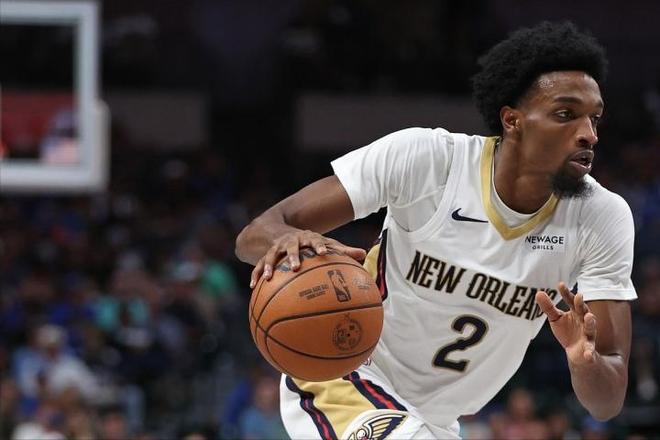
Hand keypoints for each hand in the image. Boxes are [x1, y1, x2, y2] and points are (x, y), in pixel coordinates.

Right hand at [250, 230, 366, 287]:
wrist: (281, 231)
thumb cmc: (309, 243)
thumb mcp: (325, 243)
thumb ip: (342, 250)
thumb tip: (363, 255)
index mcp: (307, 238)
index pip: (315, 240)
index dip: (319, 246)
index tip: (324, 253)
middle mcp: (290, 241)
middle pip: (291, 247)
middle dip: (292, 256)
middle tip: (295, 266)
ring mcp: (276, 248)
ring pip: (271, 256)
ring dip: (269, 266)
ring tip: (268, 278)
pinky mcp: (265, 255)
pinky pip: (259, 265)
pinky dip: (256, 274)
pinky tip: (253, 286)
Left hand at [535, 282, 596, 365]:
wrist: (576, 353)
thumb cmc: (567, 331)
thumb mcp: (555, 318)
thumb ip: (548, 307)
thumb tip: (538, 293)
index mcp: (575, 312)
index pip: (571, 300)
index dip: (566, 293)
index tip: (560, 284)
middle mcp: (584, 321)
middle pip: (584, 311)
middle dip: (581, 304)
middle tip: (578, 296)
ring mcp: (587, 334)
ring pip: (591, 328)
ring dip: (591, 323)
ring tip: (589, 317)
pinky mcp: (589, 348)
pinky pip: (590, 350)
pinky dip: (590, 352)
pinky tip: (588, 355)